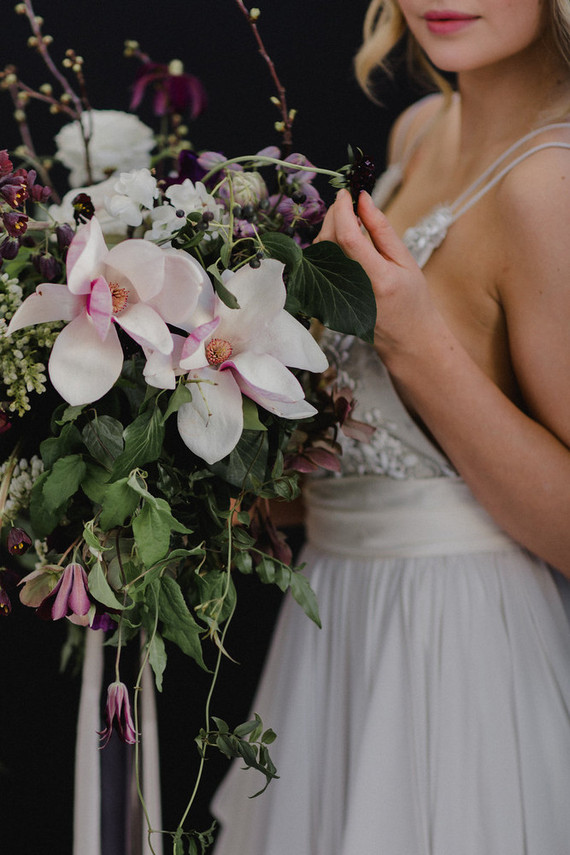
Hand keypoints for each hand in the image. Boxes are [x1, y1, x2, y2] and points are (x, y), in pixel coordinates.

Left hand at [316, 189, 440, 363]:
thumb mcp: (405, 260)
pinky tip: (341, 241)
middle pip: (329, 241)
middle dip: (334, 214)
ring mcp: (337, 298)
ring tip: (348, 220)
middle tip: (347, 202)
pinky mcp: (327, 300)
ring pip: (319, 251)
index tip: (347, 193)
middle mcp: (353, 289)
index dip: (343, 210)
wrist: (406, 337)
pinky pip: (318, 265)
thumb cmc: (411, 298)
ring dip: (329, 228)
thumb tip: (363, 199)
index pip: (349, 238)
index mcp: (378, 279)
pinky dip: (326, 245)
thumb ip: (382, 230)